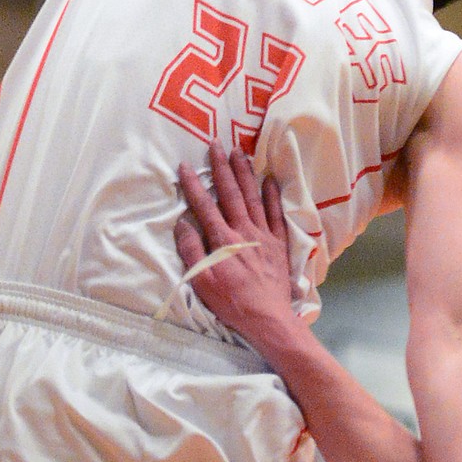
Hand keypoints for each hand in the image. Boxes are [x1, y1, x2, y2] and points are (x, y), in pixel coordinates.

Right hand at [175, 143, 293, 347]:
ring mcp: (263, 235)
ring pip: (253, 197)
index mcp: (222, 240)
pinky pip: (276, 213)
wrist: (267, 317)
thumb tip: (183, 222)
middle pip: (230, 193)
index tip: (185, 166)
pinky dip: (272, 195)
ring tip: (239, 152)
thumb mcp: (202, 282)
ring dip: (245, 173)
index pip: (204, 206)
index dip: (194, 184)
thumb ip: (191, 250)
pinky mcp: (279, 243)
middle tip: (216, 144)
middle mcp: (243, 231)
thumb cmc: (231, 302)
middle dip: (221, 167)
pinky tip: (269, 179)